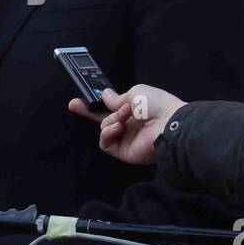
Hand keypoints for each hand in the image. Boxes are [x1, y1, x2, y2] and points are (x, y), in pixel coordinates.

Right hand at [67, 84, 185, 165]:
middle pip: (104, 119)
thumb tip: (105, 96)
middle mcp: (130, 125)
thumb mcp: (135, 93)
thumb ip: (116, 98)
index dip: (98, 102)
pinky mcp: (124, 151)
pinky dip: (108, 133)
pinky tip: (118, 127)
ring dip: (111, 120)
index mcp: (135, 110)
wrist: (169, 124)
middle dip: (88, 111)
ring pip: (104, 128)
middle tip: (74, 104)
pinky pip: (106, 143)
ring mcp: (127, 139)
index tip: (86, 96)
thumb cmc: (157, 106)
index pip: (112, 107)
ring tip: (125, 116)